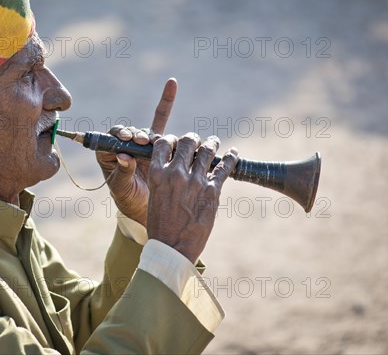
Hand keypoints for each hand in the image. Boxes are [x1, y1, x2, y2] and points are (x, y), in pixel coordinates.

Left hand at [95, 78, 176, 225]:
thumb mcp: (123, 189)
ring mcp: (141, 143)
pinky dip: (166, 101)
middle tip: (141, 142)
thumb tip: (123, 158)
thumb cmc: (130, 200)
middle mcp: (124, 145)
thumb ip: (122, 173)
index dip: (117, 137)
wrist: (147, 210)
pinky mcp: (158, 144)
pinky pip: (161, 120)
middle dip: (134, 135)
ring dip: (150, 135)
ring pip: (146, 132)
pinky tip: (172, 84)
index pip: (109, 139)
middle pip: (128, 132)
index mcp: (108, 155)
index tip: (126, 140)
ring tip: (153, 143)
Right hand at [146, 134, 237, 263]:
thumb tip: (172, 166)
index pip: (163, 143)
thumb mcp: (154, 196)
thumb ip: (163, 178)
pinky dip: (231, 158)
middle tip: (196, 142)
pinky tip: (234, 153)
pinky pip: (224, 168)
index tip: (175, 142)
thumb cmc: (160, 225)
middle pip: (187, 142)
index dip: (171, 140)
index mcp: (158, 174)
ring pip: (206, 151)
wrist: (172, 248)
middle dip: (192, 140)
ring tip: (214, 142)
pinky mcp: (213, 191)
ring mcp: (196, 181)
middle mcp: (176, 173)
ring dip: (211, 143)